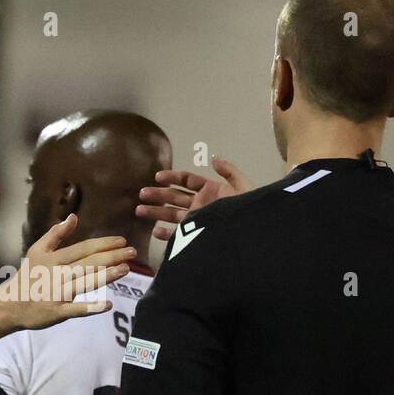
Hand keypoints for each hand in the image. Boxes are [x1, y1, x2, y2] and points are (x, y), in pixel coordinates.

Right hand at [0, 214, 133, 329]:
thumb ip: (56, 234)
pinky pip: (77, 309)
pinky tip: (108, 305)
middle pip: (89, 263)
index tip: (122, 240)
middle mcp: (58, 274)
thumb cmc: (28, 276)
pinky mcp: (58, 311)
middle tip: (133, 252)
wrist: (10, 304)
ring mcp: (58, 293)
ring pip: (86, 283)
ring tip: (125, 269)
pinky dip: (91, 307)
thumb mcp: (37, 250)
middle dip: (112, 257)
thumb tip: (73, 216)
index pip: (84, 248)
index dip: (104, 243)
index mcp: (54, 258)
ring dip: (107, 276)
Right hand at [137, 156, 252, 240]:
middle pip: (175, 198)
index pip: (187, 181)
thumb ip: (229, 171)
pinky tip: (155, 231)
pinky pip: (179, 235)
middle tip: (141, 193)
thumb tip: (213, 158)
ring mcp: (198, 221)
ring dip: (156, 212)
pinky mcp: (197, 236)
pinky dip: (167, 234)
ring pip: (172, 215)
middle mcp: (201, 205)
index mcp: (211, 191)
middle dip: (158, 195)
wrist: (254, 233)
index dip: (172, 177)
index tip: (157, 177)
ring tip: (139, 210)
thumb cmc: (250, 210)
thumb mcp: (243, 186)